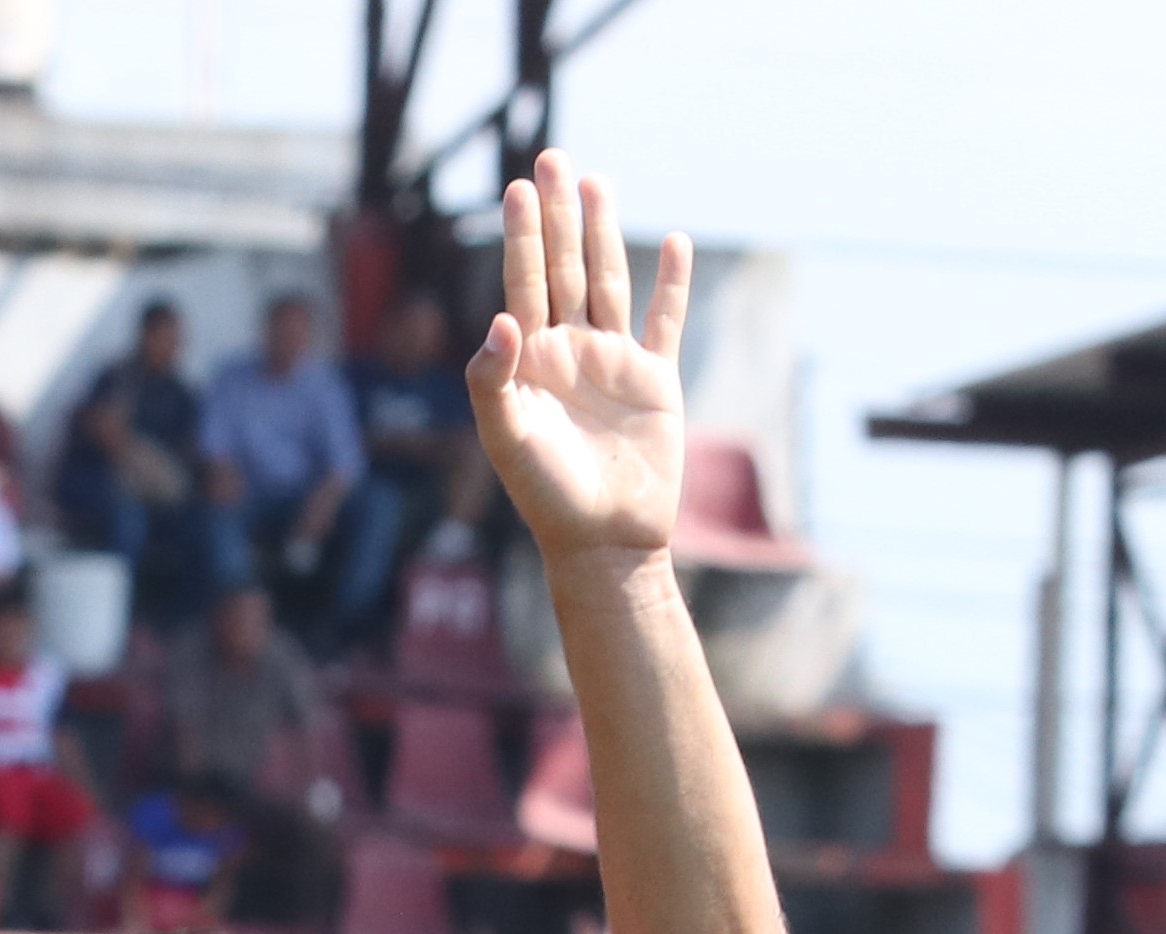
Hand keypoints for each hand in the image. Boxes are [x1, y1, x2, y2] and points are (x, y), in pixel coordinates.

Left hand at [466, 151, 692, 573]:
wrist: (605, 542)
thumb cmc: (547, 499)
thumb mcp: (508, 441)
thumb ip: (492, 381)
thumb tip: (504, 320)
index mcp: (530, 362)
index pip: (523, 284)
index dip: (521, 237)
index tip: (517, 188)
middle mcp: (569, 353)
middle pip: (563, 269)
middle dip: (558, 215)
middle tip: (552, 158)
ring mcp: (613, 363)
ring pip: (608, 282)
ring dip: (603, 233)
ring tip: (596, 182)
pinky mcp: (655, 381)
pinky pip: (664, 322)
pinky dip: (672, 284)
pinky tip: (673, 242)